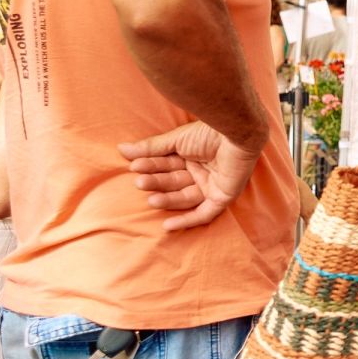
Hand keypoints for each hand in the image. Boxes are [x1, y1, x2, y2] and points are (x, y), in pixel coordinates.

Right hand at [119, 120, 265, 229]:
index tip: (134, 166)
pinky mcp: (223, 196)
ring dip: (167, 200)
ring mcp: (212, 185)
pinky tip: (167, 226)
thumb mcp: (176, 140)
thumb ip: (151, 148)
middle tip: (140, 183)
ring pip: (185, 198)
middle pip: (174, 182)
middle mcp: (201, 171)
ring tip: (151, 199)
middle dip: (157, 183)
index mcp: (191, 156)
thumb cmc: (208, 132)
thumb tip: (122, 148)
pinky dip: (187, 221)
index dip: (151, 166)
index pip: (166, 166)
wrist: (235, 132)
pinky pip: (205, 213)